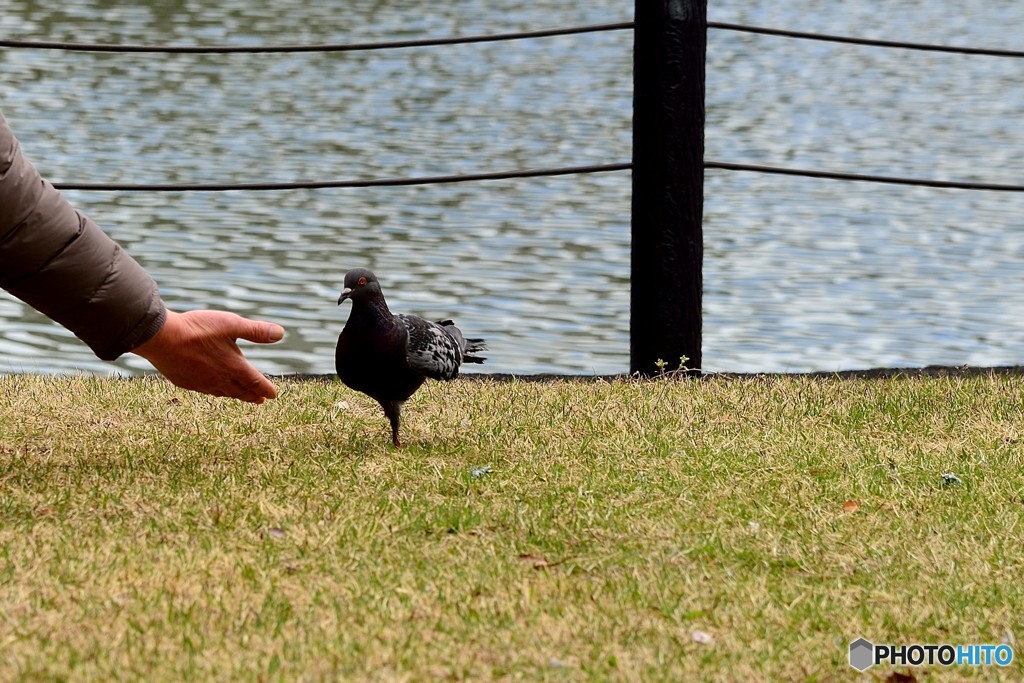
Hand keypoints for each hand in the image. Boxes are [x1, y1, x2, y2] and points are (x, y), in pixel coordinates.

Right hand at [132, 309, 283, 402]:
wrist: (162, 338)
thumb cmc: (197, 329)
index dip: (266, 388)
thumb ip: (256, 331)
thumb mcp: (231, 324)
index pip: (255, 382)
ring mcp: (202, 383)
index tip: (273, 395)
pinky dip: (216, 391)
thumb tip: (280, 333)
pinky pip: (206, 390)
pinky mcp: (186, 382)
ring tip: (240, 395)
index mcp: (234, 367)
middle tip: (260, 399)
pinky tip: (213, 388)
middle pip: (241, 391)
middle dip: (252, 395)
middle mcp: (220, 379)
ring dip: (235, 395)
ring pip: (223, 393)